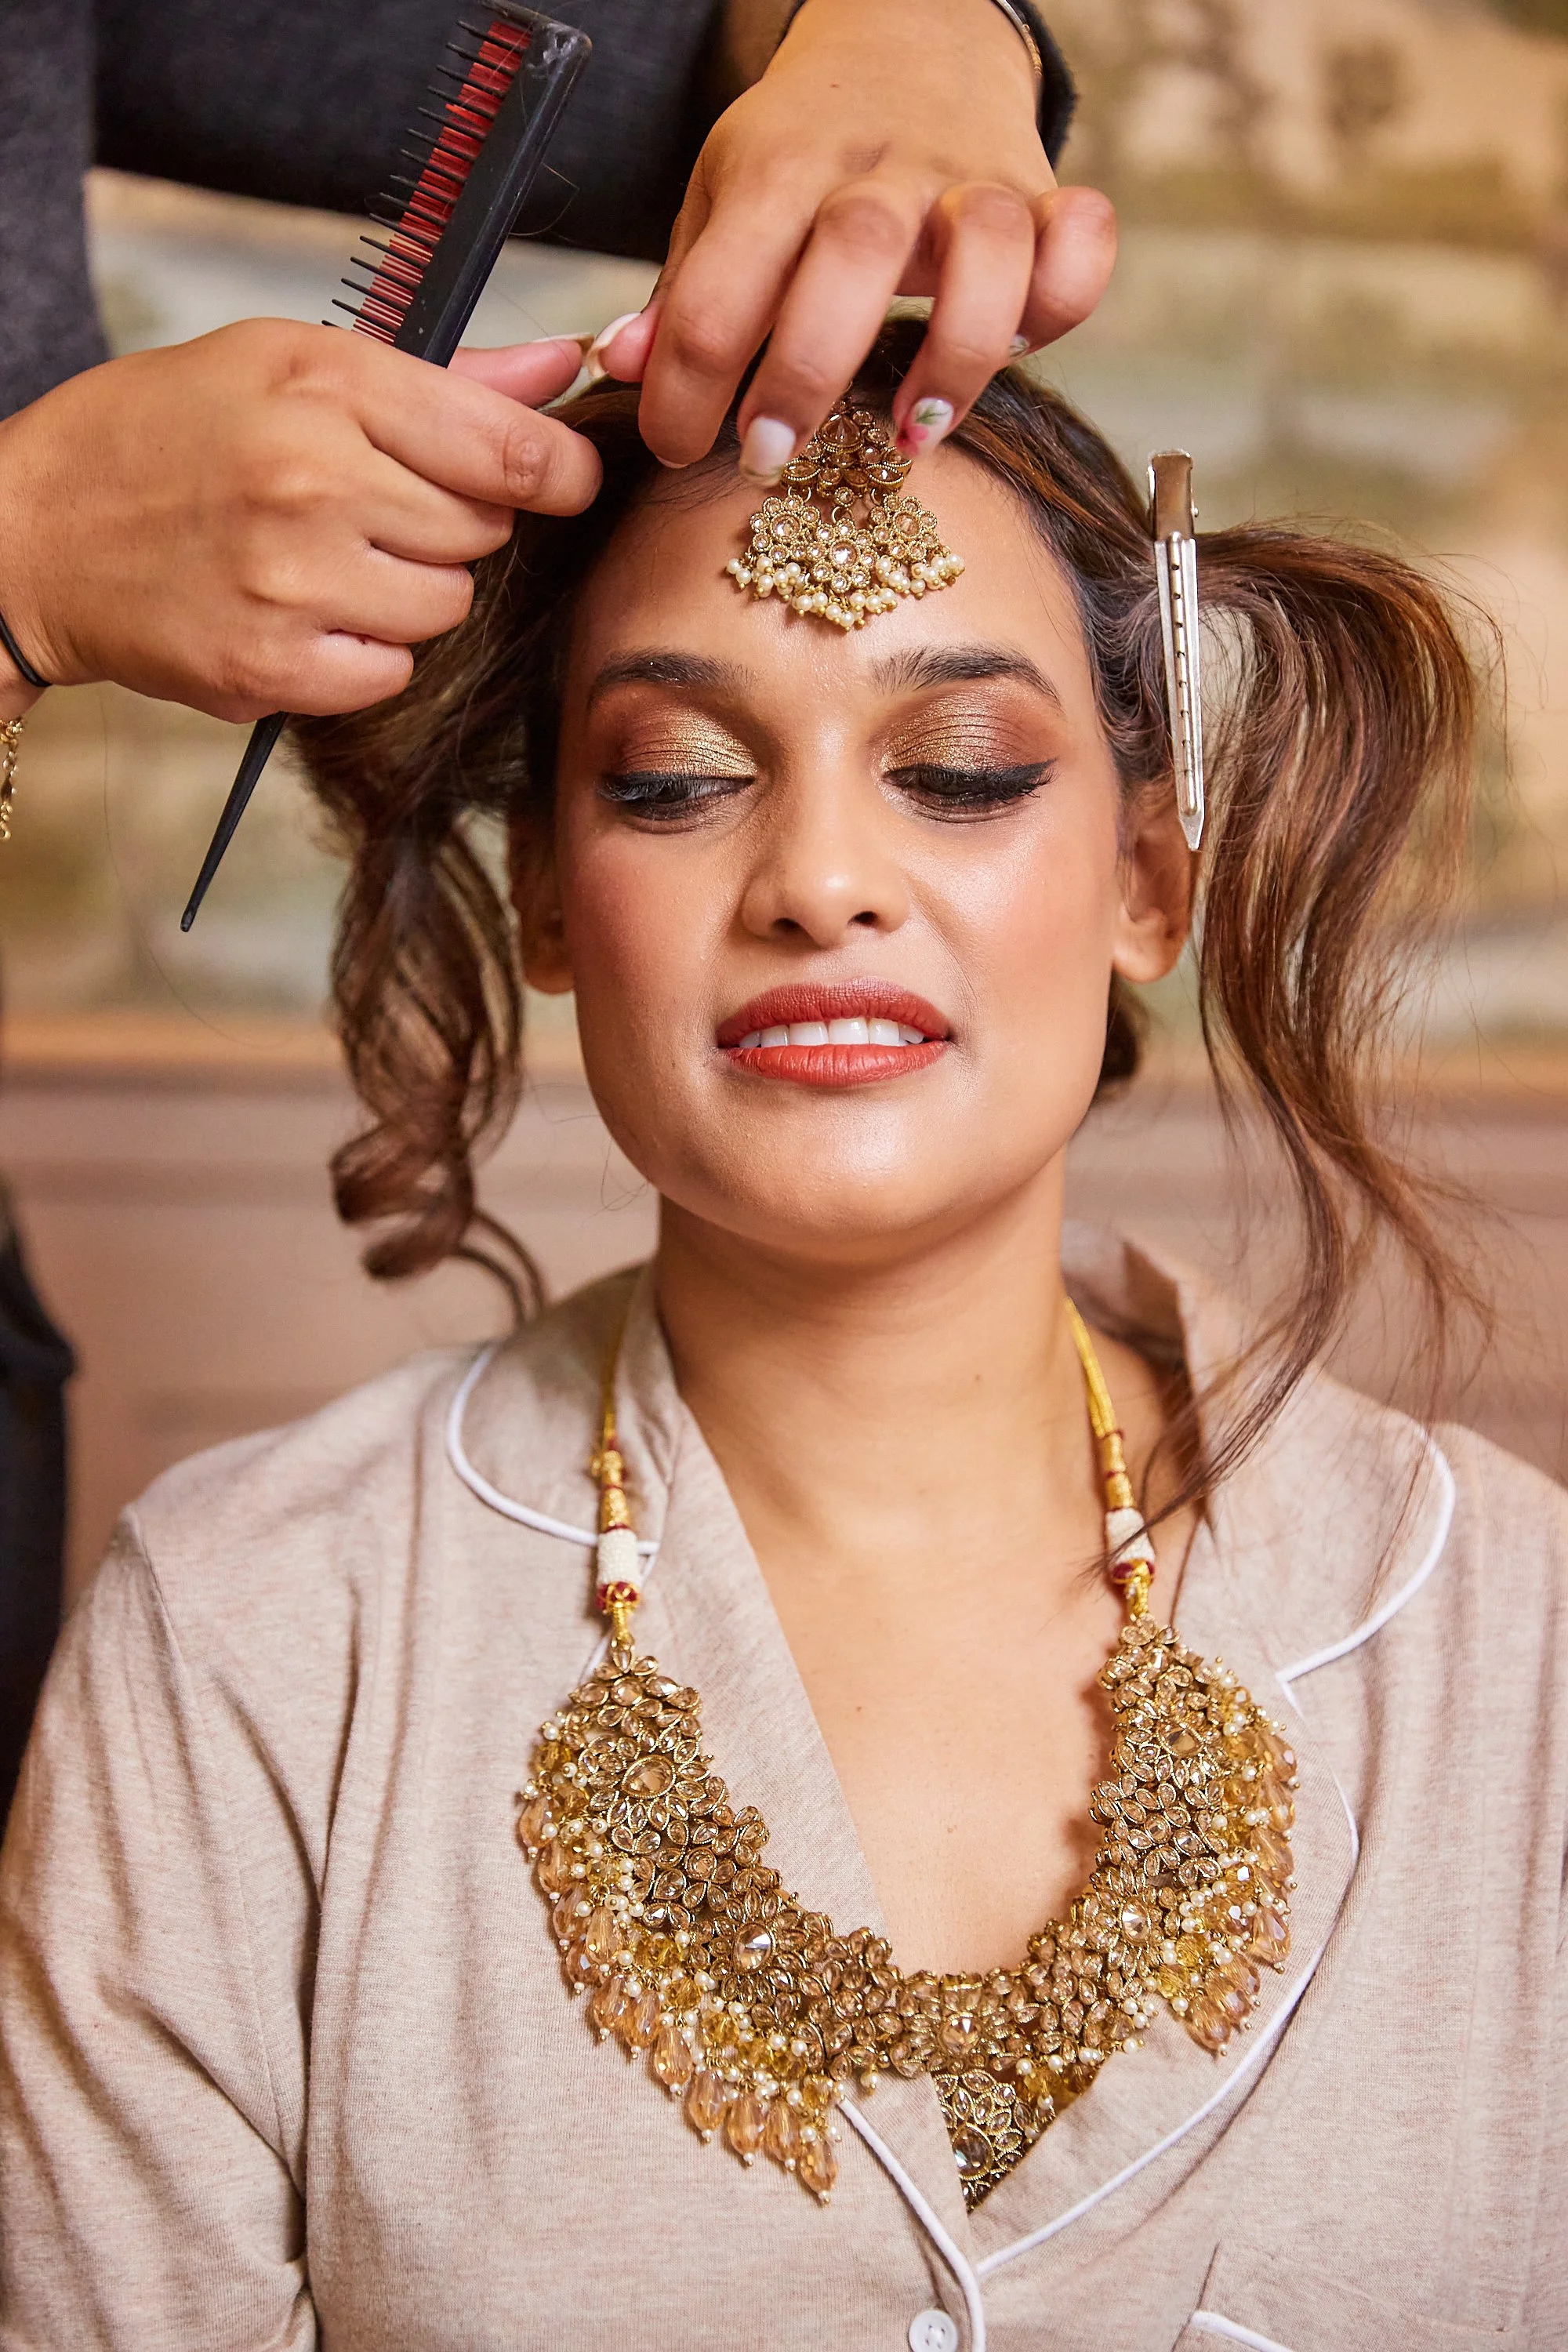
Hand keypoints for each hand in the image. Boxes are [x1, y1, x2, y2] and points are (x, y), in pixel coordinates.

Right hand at [0, 322, 598, 722]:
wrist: (36, 534)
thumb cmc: (162, 435)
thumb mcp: (288, 363)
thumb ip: (441, 378)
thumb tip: (560, 367)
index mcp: (322, 387)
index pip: (507, 447)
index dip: (559, 470)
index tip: (564, 478)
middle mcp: (312, 482)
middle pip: (482, 529)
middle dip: (452, 522)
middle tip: (374, 507)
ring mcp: (292, 584)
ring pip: (446, 606)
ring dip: (412, 591)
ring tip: (331, 558)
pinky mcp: (273, 669)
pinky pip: (392, 672)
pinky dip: (367, 652)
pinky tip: (308, 613)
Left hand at [610, 0, 1115, 475]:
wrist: (909, 36)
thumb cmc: (805, 149)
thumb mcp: (724, 197)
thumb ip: (684, 290)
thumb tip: (623, 368)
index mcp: (779, 167)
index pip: (719, 281)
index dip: (686, 383)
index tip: (677, 445)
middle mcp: (878, 169)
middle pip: (854, 252)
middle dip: (807, 369)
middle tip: (771, 451)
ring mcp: (969, 179)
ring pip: (987, 247)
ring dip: (956, 352)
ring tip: (914, 430)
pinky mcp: (1041, 194)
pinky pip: (1082, 236)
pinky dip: (1068, 292)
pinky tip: (1026, 345)